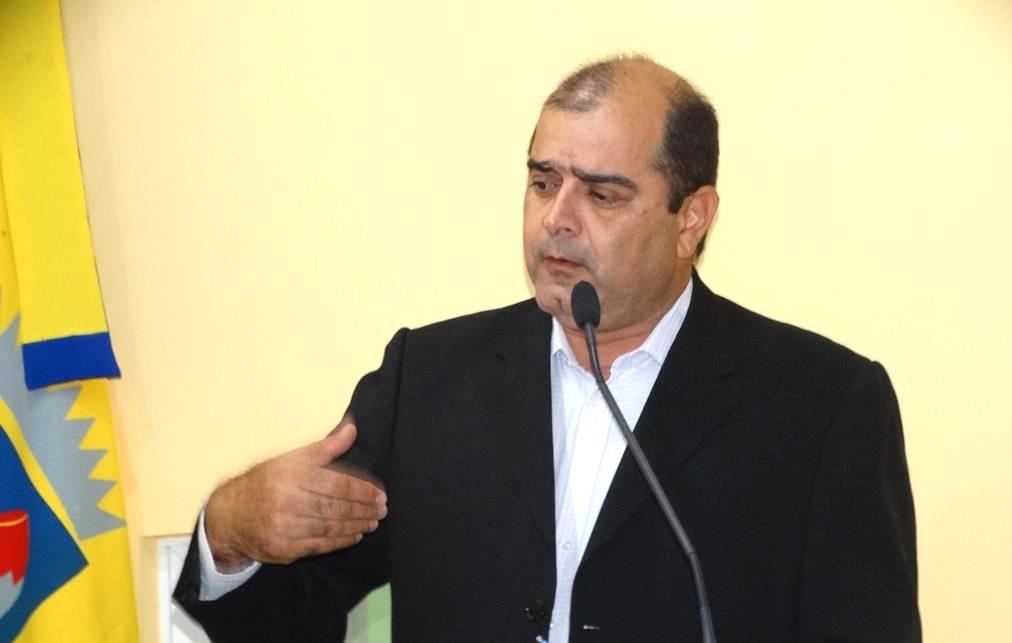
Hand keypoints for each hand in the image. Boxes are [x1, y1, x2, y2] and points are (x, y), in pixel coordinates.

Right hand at [204, 421, 386, 565]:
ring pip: (329, 528)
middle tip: (382, 510)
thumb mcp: (291, 459)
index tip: (380, 493)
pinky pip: (319, 546)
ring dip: (356, 526)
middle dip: (363, 509)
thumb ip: (325, 447)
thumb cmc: (265, 483)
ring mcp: (284, 527)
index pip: (335, 483)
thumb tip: (352, 428)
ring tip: (373, 522)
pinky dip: (340, 542)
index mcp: (290, 474)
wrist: (229, 516)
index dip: (361, 489)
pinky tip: (354, 536)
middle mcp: (286, 501)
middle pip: (335, 507)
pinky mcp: (283, 549)